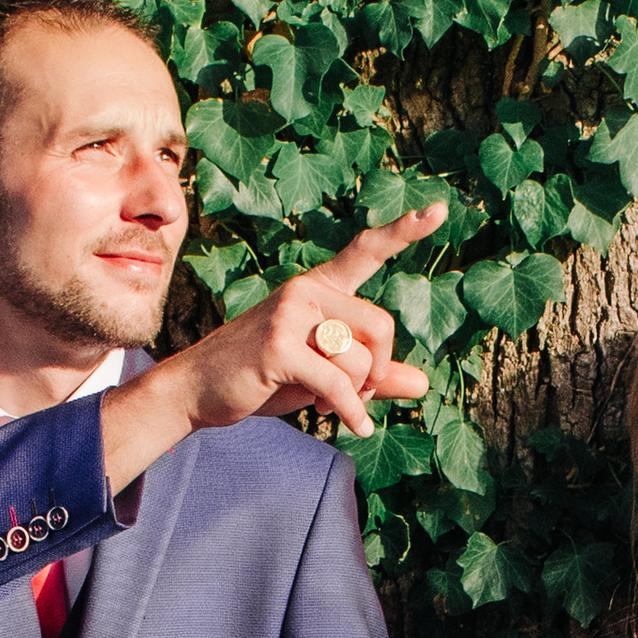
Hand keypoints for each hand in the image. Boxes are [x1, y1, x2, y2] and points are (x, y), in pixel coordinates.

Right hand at [100, 205, 445, 491]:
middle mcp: (306, 290)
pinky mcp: (280, 345)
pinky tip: (352, 427)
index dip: (404, 231)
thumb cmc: (263, 378)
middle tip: (355, 394)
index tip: (439, 210)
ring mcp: (290, 313)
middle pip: (381, 326)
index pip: (366, 251)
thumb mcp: (323, 375)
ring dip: (355, 394)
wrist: (198, 390)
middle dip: (377, 370)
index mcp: (319, 288)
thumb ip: (372, 376)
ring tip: (328, 403)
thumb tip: (422, 383)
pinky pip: (338, 382)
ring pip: (360, 358)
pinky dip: (351, 411)